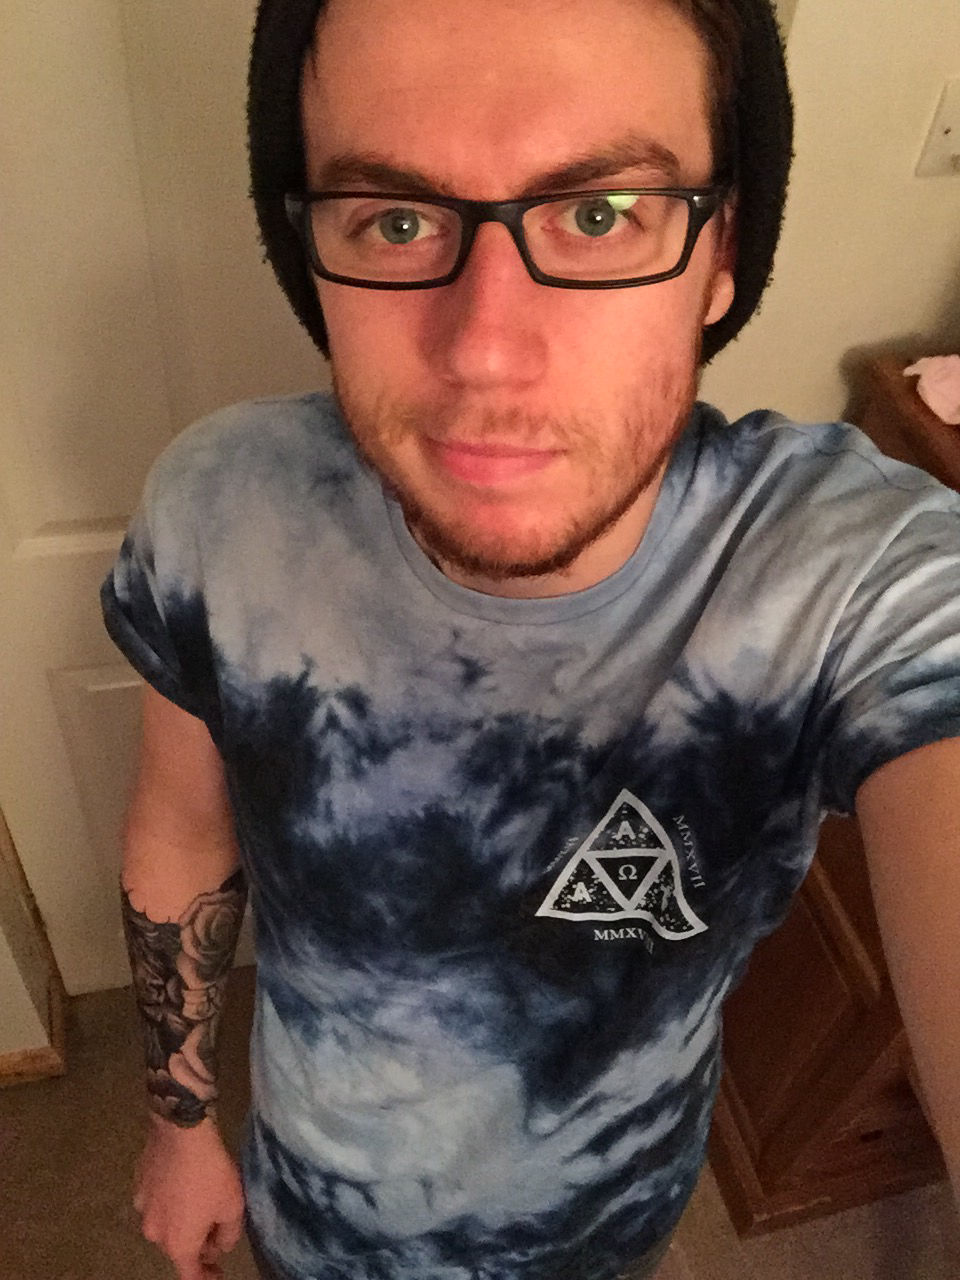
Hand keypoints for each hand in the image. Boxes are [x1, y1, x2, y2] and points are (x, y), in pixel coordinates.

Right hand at [134, 1114, 245, 1278]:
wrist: (182, 1132)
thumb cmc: (211, 1173)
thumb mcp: (233, 1207)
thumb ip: (228, 1236)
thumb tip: (218, 1246)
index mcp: (178, 1245)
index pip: (190, 1276)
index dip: (206, 1277)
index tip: (217, 1272)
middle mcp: (154, 1234)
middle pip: (178, 1247)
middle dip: (197, 1243)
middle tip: (215, 1226)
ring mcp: (142, 1210)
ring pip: (166, 1224)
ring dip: (182, 1219)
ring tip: (200, 1199)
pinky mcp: (138, 1186)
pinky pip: (158, 1201)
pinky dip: (170, 1199)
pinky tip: (183, 1181)